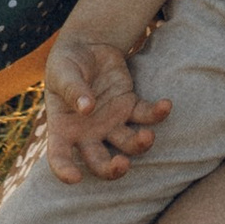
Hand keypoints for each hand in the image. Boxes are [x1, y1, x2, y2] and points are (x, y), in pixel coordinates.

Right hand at [43, 32, 169, 180]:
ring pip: (128, 144)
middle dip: (112, 169)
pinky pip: (146, 115)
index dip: (64, 170)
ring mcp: (111, 122)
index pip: (59, 156)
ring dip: (140, 144)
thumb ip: (73, 89)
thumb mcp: (63, 71)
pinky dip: (157, 113)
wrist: (88, 45)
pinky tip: (165, 105)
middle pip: (99, 162)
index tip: (75, 178)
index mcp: (63, 128)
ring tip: (148, 135)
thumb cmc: (67, 62)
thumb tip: (86, 108)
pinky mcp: (130, 106)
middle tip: (122, 164)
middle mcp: (88, 133)